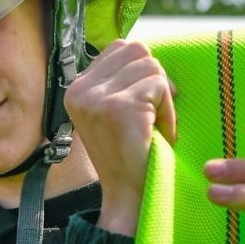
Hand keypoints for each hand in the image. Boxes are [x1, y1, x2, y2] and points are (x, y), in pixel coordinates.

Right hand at [62, 40, 177, 235]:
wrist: (127, 196)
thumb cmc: (128, 155)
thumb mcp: (112, 111)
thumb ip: (119, 80)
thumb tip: (145, 52)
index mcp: (76, 89)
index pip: (119, 47)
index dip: (142, 69)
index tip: (147, 101)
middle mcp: (80, 90)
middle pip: (137, 50)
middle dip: (155, 79)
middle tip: (155, 113)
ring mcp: (97, 98)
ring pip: (151, 66)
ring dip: (163, 97)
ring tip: (155, 126)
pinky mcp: (119, 107)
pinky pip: (159, 87)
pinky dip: (168, 111)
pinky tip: (160, 133)